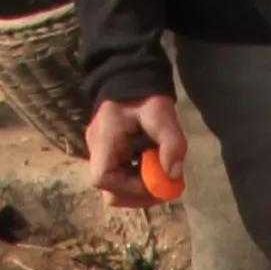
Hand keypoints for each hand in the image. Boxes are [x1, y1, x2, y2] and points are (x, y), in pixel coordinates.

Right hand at [84, 88, 183, 209]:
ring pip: (114, 188)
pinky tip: (152, 167)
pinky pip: (120, 177)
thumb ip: (171, 143)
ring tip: (159, 176)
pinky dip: (137, 180)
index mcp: (104, 140)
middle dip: (137, 195)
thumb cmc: (144, 94)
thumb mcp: (161, 114)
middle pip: (109, 191)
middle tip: (162, 187)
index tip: (154, 182)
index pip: (103, 179)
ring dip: (138, 189)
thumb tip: (173, 175)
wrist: (130, 74)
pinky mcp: (109, 154)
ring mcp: (101, 153)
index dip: (130, 189)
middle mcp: (97, 150)